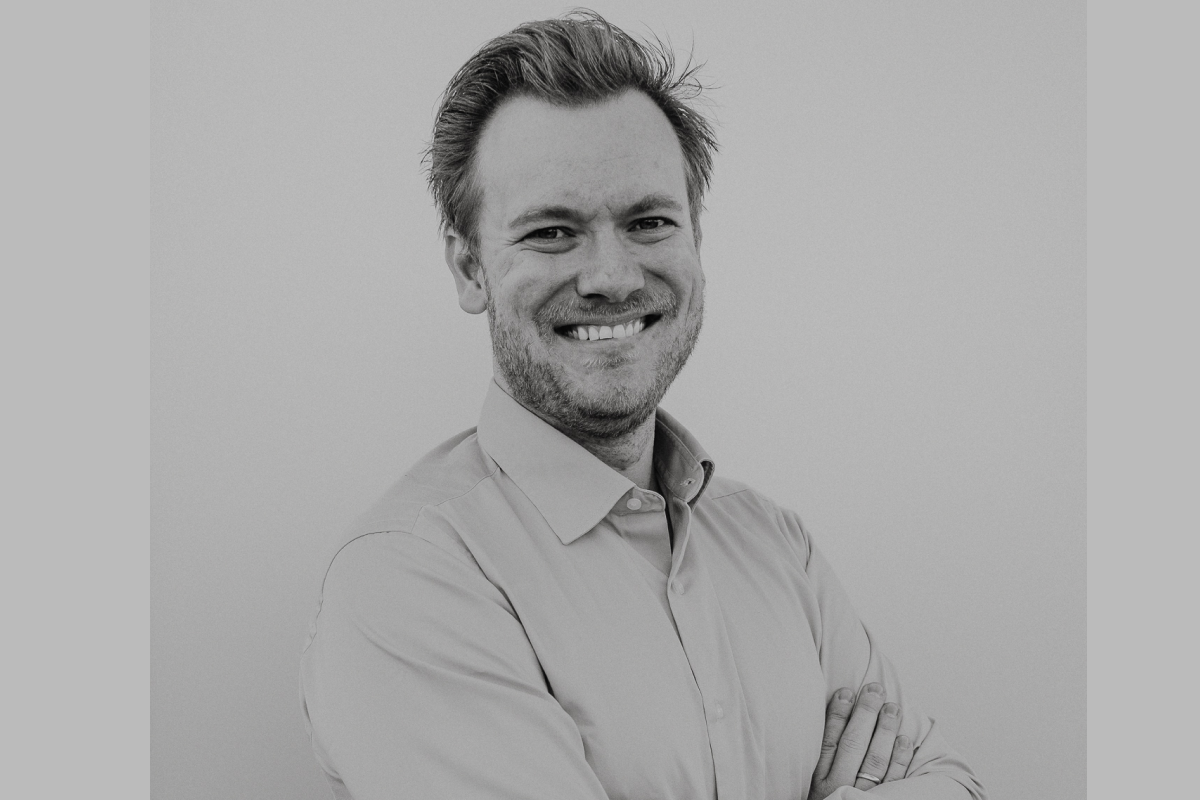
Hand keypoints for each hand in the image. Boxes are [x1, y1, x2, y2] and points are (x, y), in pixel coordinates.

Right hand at [809, 683, 915, 798]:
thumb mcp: (813, 784)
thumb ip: (823, 758)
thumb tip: (834, 721)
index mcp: (819, 781)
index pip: (829, 740)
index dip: (838, 714)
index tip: (846, 692)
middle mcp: (840, 788)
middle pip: (853, 745)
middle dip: (865, 714)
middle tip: (875, 689)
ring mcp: (864, 798)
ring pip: (875, 760)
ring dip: (885, 730)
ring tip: (892, 707)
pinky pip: (895, 782)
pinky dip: (900, 759)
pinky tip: (904, 739)